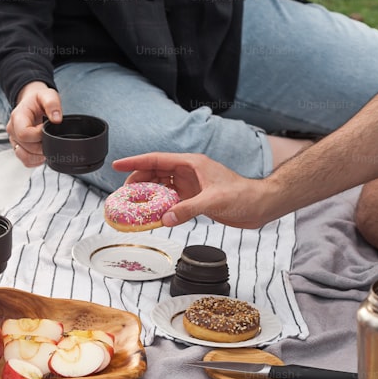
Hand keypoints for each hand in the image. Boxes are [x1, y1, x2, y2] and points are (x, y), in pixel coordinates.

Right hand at [8, 82, 61, 167]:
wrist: (31, 103)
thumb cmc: (38, 100)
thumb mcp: (47, 95)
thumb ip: (52, 104)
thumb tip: (57, 119)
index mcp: (17, 117)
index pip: (24, 134)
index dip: (39, 135)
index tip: (47, 128)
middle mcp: (13, 130)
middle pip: (26, 147)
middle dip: (42, 144)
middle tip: (50, 135)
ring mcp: (14, 140)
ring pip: (25, 157)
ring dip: (39, 155)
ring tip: (47, 144)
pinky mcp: (18, 148)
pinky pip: (26, 161)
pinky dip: (36, 160)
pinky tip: (42, 151)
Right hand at [113, 152, 273, 229]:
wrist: (260, 206)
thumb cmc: (243, 196)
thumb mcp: (213, 201)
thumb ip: (187, 209)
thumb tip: (164, 219)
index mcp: (191, 163)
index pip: (156, 159)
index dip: (135, 162)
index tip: (118, 165)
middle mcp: (189, 172)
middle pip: (156, 172)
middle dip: (138, 181)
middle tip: (123, 193)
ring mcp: (191, 185)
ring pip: (162, 186)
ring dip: (148, 194)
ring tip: (134, 204)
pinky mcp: (195, 198)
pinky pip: (171, 200)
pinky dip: (160, 206)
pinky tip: (153, 214)